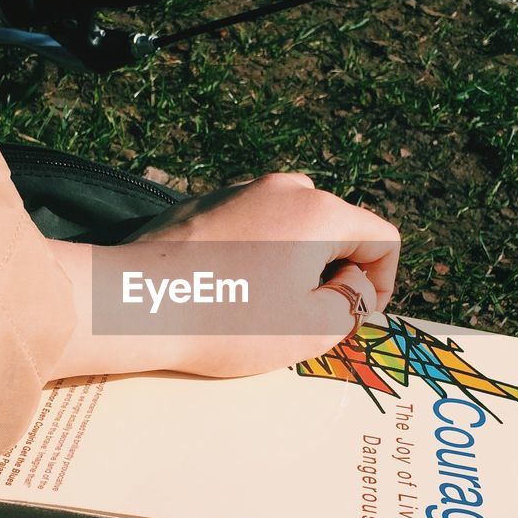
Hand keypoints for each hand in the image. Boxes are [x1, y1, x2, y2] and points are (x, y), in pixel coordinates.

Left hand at [47, 173, 399, 378]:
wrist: (135, 305)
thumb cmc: (227, 322)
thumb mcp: (312, 328)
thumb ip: (352, 304)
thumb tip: (353, 283)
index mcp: (320, 212)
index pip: (382, 238)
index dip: (381, 283)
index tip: (354, 315)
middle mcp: (285, 189)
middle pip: (338, 228)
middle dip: (336, 272)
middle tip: (309, 317)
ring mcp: (241, 190)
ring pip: (295, 226)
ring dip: (296, 264)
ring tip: (266, 306)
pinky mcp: (204, 203)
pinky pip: (254, 226)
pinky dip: (258, 255)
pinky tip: (229, 291)